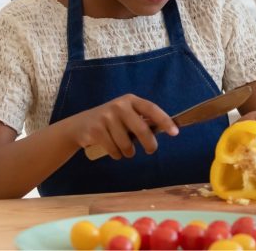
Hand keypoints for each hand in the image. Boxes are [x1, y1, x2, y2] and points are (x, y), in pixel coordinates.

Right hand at [62, 93, 176, 160]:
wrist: (80, 125)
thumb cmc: (110, 122)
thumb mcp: (126, 115)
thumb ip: (141, 120)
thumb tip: (164, 129)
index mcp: (131, 100)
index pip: (152, 109)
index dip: (165, 121)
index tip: (175, 132)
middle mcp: (119, 106)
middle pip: (141, 129)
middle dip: (149, 144)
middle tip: (151, 150)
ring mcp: (106, 117)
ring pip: (127, 144)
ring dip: (129, 152)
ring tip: (125, 150)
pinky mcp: (96, 130)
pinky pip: (114, 150)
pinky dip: (117, 155)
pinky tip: (114, 151)